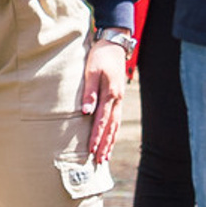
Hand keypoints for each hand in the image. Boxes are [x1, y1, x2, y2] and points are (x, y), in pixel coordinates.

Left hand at [79, 40, 126, 164]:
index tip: (91, 150)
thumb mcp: (91, 71)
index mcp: (110, 94)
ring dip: (110, 142)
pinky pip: (116, 120)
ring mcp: (119, 100)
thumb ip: (89, 92)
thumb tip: (86, 112)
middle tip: (99, 161)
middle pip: (110, 127)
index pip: (101, 120)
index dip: (96, 136)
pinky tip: (110, 141)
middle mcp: (117, 100)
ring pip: (115, 126)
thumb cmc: (100, 56)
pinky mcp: (118, 98)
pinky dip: (113, 133)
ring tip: (105, 157)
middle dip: (105, 145)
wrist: (113, 45)